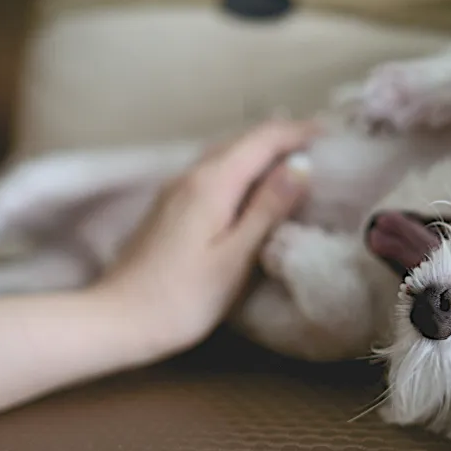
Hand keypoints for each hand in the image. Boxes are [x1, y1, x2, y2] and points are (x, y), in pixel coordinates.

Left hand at [92, 119, 319, 355]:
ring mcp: (176, 189)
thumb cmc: (182, 298)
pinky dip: (242, 167)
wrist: (117, 319)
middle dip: (283, 136)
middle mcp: (191, 175)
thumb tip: (301, 166)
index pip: (262, 139)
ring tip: (296, 159)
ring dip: (262, 150)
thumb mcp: (235, 258)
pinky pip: (214, 171)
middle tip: (322, 144)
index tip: (333, 135)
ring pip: (226, 153)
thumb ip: (267, 209)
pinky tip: (254, 186)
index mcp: (212, 183)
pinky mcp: (170, 206)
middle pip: (243, 139)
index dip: (299, 131)